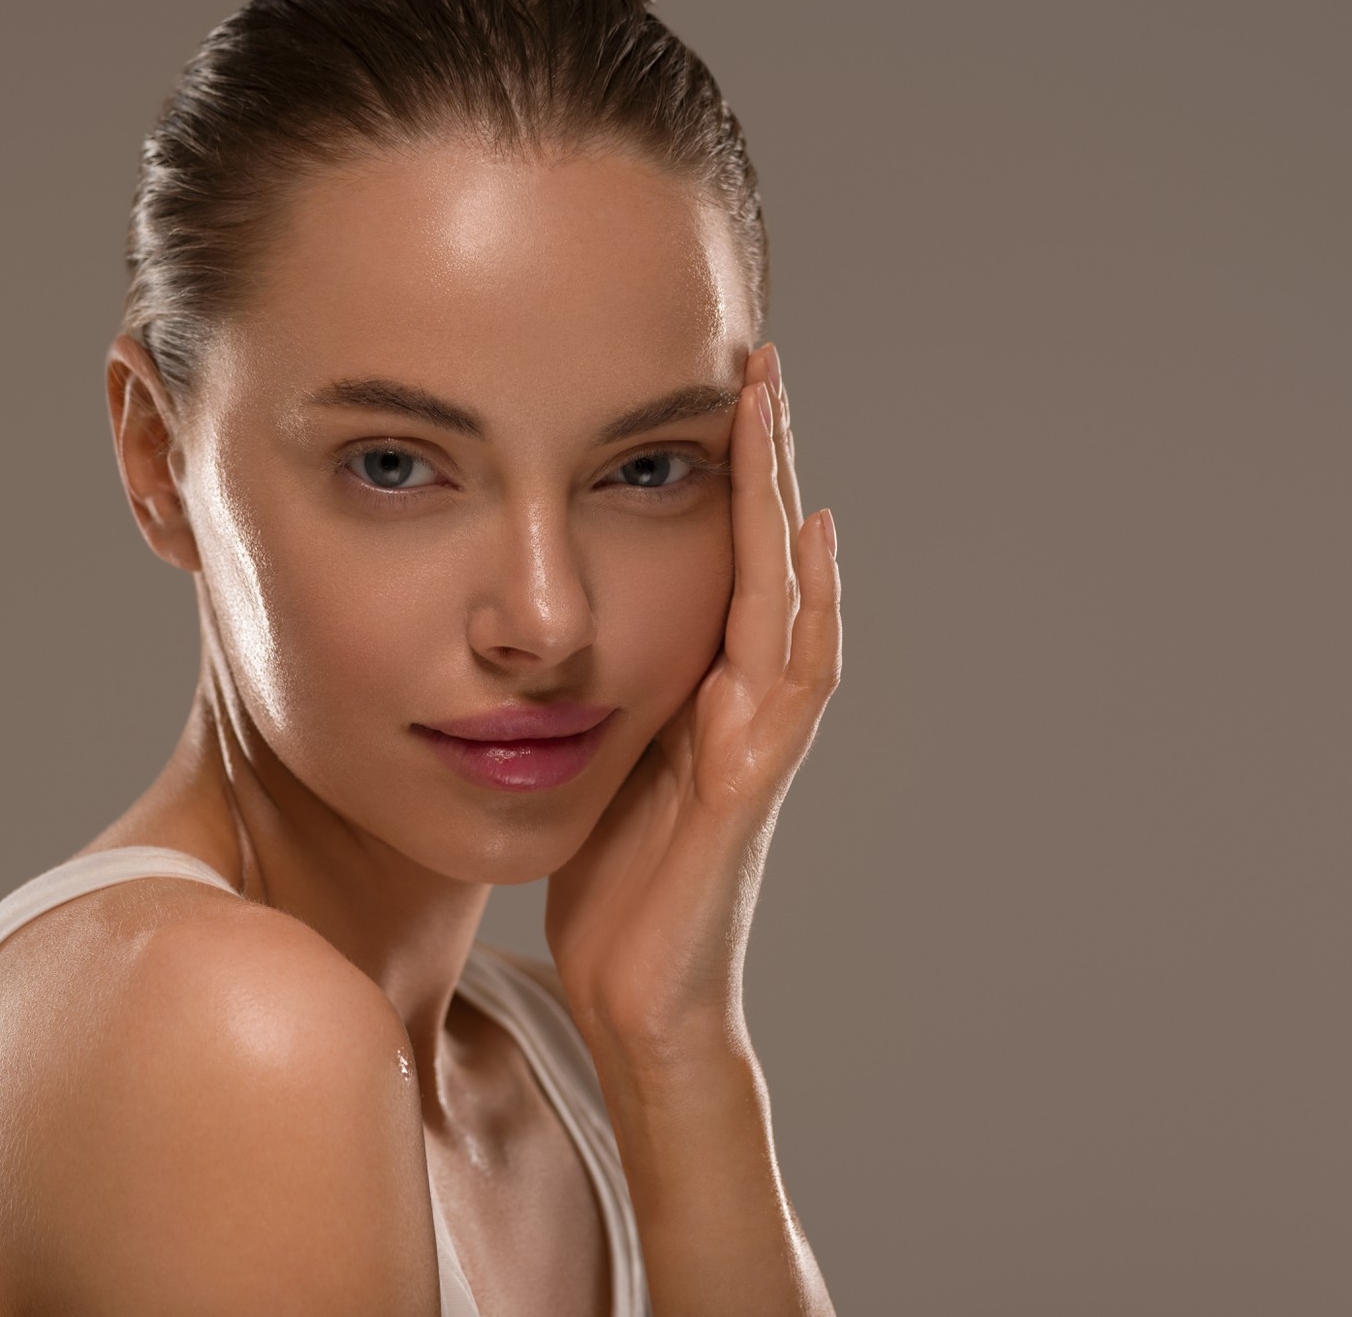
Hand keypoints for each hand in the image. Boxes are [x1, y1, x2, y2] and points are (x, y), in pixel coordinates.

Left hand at [545, 342, 841, 1058]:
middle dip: (760, 456)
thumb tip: (542, 636)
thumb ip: (594, 697)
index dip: (719, 477)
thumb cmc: (610, 889)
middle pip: (763, 554)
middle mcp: (742, 700)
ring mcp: (757, 736)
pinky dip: (807, 602)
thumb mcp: (591, 763)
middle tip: (754, 355)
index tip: (702, 386)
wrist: (638, 996)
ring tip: (772, 402)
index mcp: (700, 692)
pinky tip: (810, 534)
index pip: (718, 561)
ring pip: (784, 589)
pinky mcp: (750, 779)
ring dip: (782, 495)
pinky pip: (793, 673)